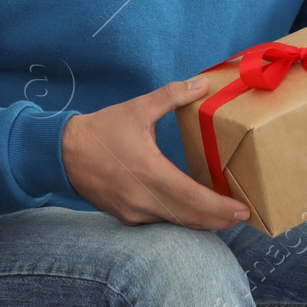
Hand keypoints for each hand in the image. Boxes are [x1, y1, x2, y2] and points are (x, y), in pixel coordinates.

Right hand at [61, 76, 251, 230]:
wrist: (63, 154)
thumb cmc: (101, 130)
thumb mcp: (137, 108)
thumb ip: (172, 96)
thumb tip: (202, 83)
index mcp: (149, 173)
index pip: (193, 198)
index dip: (220, 208)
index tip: (243, 211)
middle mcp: (142, 199)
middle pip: (190, 218)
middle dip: (219, 220)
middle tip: (243, 216)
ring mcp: (133, 212)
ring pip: (176, 223)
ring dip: (201, 221)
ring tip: (225, 215)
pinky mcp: (126, 217)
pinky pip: (161, 222)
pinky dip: (181, 219)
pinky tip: (193, 211)